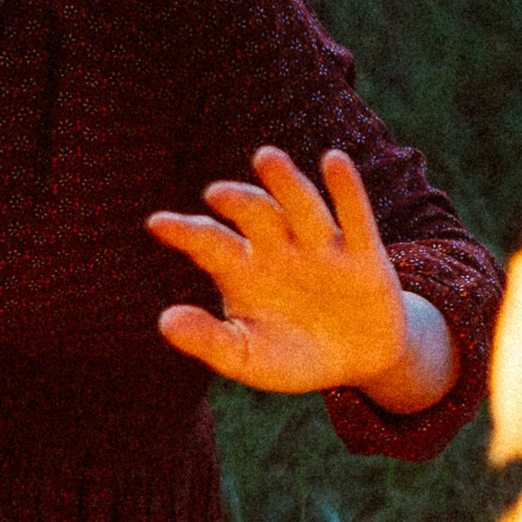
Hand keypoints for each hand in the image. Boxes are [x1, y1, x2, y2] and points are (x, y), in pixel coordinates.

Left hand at [146, 146, 456, 406]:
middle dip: (238, 202)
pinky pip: (354, 217)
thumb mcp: (247, 357)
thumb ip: (209, 341)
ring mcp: (320, 246)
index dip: (185, 233)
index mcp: (242, 269)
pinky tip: (334, 161)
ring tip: (266, 158)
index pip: (209, 244)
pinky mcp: (363, 253)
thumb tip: (165, 321)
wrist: (356, 363)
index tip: (157, 224)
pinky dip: (345, 189)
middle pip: (255, 216)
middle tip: (216, 193)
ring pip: (300, 207)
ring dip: (284, 183)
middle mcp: (278, 247)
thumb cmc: (292, 356)